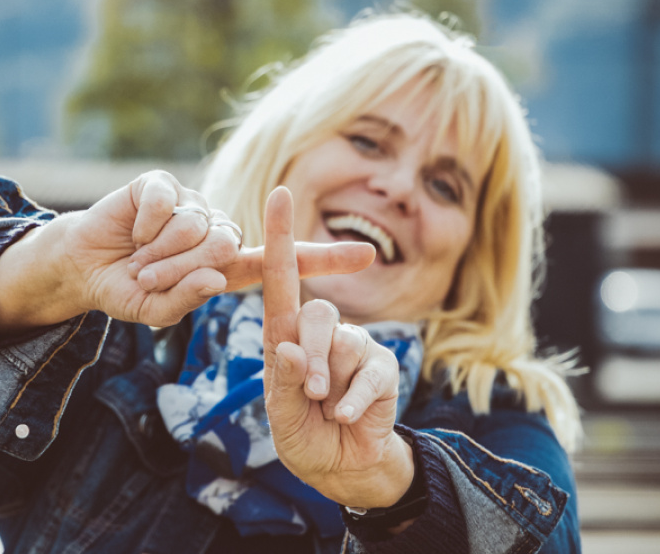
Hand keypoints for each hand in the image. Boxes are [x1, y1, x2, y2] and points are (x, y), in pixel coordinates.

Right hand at [0, 172, 375, 330]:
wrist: (83, 267)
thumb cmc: (125, 291)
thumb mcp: (154, 310)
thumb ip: (184, 299)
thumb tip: (214, 276)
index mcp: (226, 266)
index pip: (282, 263)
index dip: (323, 259)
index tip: (367, 255)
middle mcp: (216, 231)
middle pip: (226, 245)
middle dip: (180, 270)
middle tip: (150, 277)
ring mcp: (191, 204)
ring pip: (197, 224)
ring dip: (158, 252)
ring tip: (138, 257)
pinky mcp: (163, 184)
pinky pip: (165, 201)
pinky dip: (142, 224)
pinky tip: (131, 231)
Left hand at [262, 186, 414, 508]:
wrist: (339, 465)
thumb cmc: (301, 433)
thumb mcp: (281, 415)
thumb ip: (284, 383)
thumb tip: (290, 347)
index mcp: (284, 335)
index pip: (280, 279)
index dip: (280, 237)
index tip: (279, 194)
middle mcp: (318, 332)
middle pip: (315, 313)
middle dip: (312, 355)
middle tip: (310, 392)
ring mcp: (352, 346)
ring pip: (342, 341)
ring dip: (330, 378)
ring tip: (325, 406)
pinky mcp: (380, 366)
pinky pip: (370, 371)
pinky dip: (355, 398)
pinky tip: (345, 415)